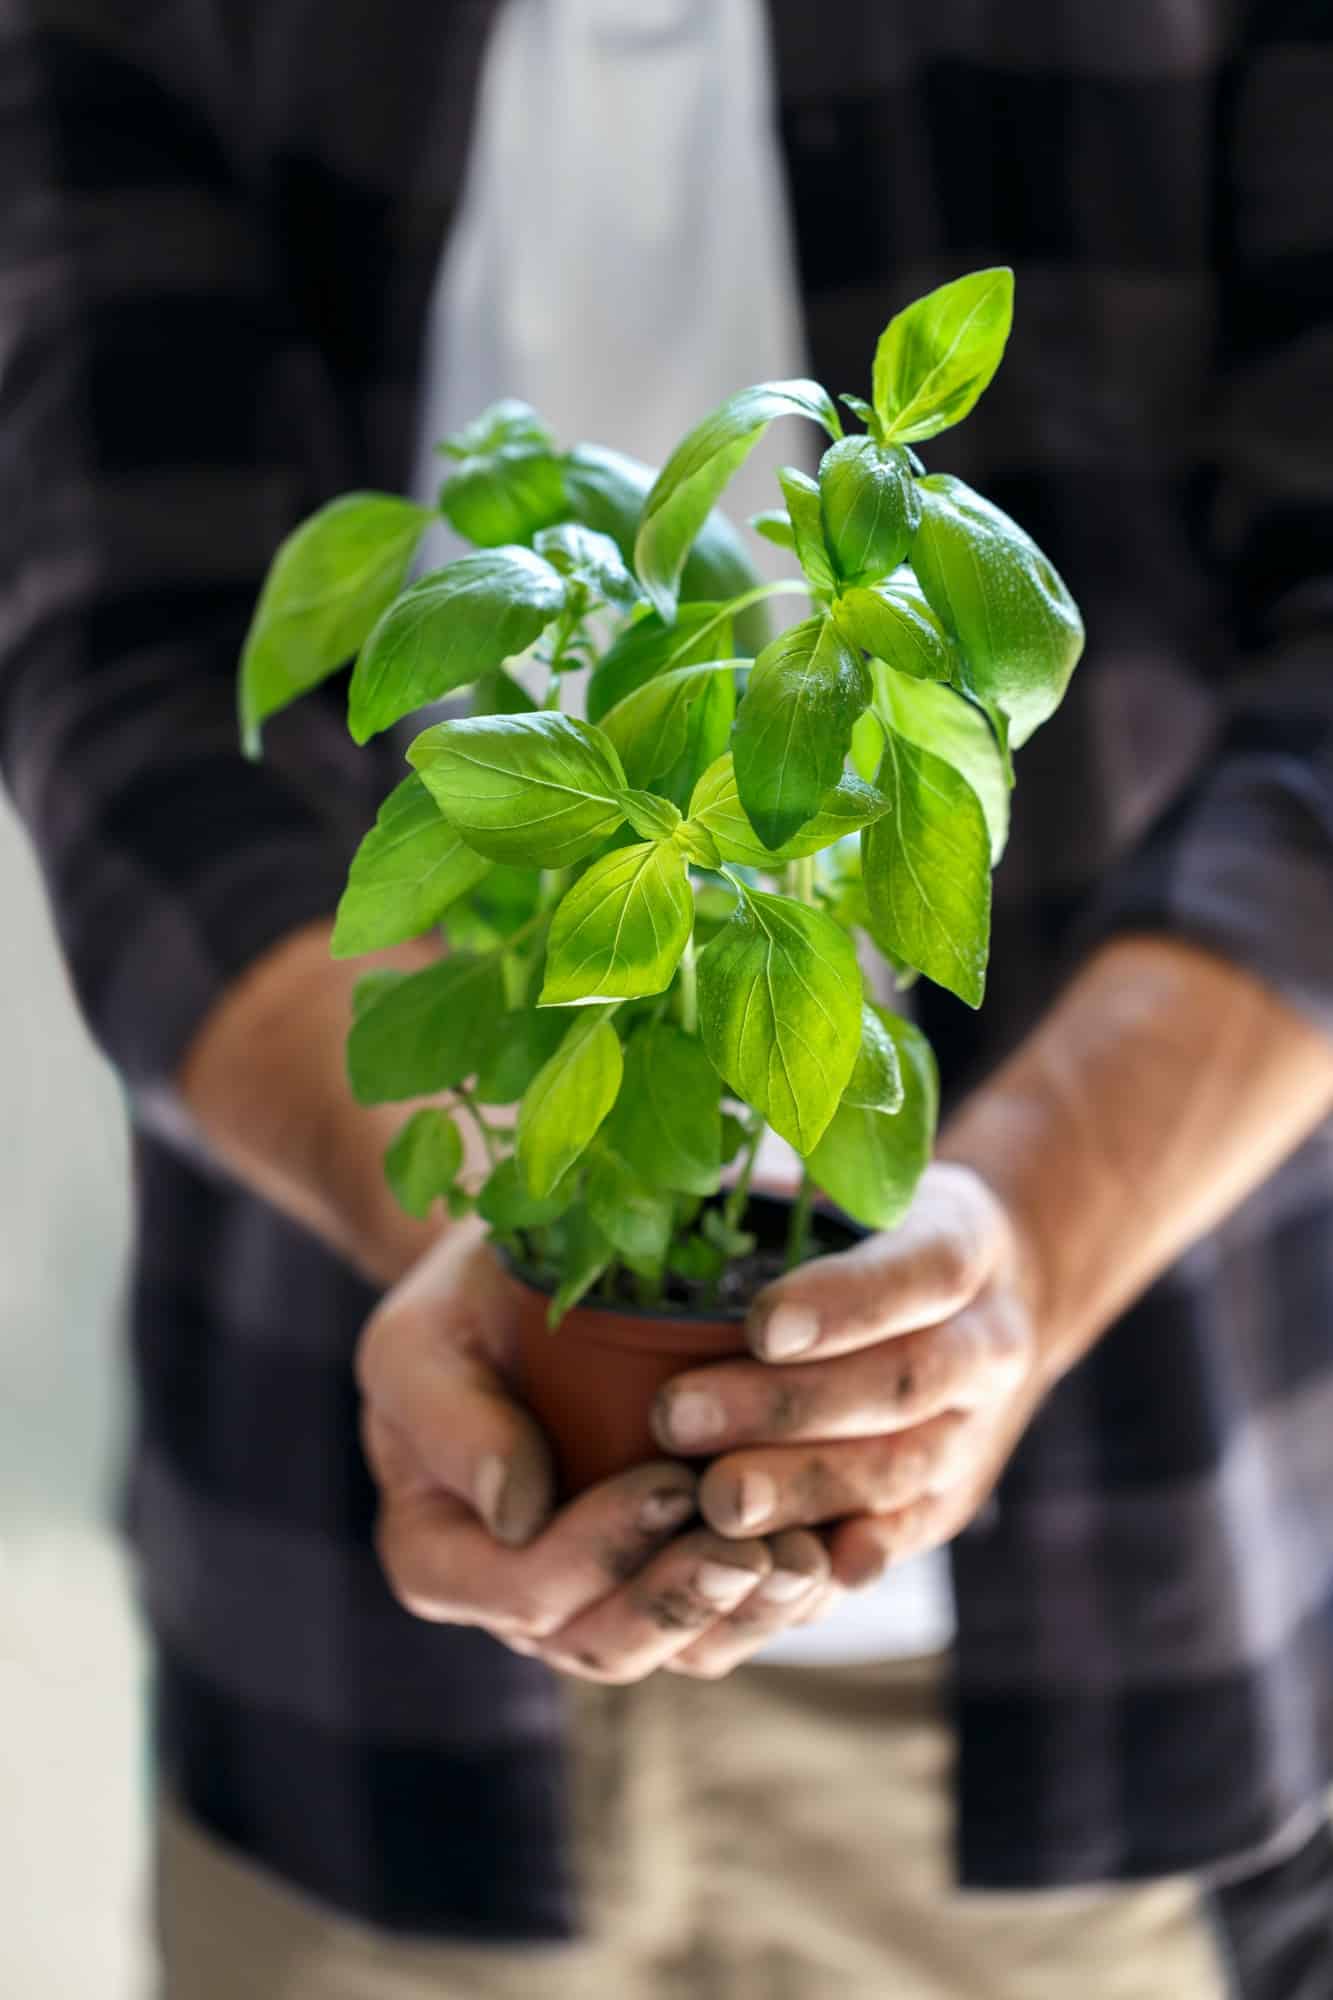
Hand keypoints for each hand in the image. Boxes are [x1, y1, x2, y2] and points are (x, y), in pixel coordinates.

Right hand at [357, 1223, 832, 1682]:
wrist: (523, 1288)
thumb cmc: (461, 1308)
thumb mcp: (422, 1342)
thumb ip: (453, 1421)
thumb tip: (518, 1513)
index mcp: (437, 1556)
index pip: (520, 1589)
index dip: (598, 1551)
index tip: (670, 1484)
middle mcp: (514, 1603)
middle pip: (601, 1641)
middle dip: (682, 1598)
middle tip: (752, 1546)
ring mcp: (596, 1601)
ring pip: (674, 1649)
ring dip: (742, 1614)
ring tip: (803, 1559)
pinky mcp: (667, 1581)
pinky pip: (724, 1622)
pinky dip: (777, 1600)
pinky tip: (829, 1554)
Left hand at [651, 1164, 1044, 1591]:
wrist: (996, 1302)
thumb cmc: (881, 1230)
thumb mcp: (862, 1181)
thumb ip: (786, 1188)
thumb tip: (665, 1177)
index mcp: (965, 1245)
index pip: (919, 1272)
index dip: (845, 1303)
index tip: (760, 1323)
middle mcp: (988, 1343)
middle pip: (902, 1384)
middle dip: (787, 1408)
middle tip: (677, 1417)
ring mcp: (976, 1432)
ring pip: (900, 1469)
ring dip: (801, 1489)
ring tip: (710, 1500)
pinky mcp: (950, 1502)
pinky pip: (902, 1536)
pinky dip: (845, 1561)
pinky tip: (788, 1573)